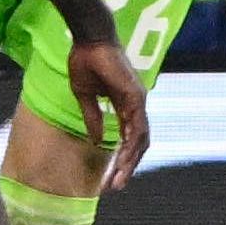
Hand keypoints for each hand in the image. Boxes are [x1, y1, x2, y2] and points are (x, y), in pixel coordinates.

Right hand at [67, 33, 150, 188]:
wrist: (89, 39)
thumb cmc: (85, 61)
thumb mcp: (85, 96)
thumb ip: (93, 118)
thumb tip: (97, 140)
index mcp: (124, 104)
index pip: (129, 137)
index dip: (121, 156)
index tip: (110, 175)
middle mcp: (136, 104)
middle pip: (138, 142)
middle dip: (127, 165)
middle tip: (116, 185)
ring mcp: (138, 100)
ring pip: (140, 139)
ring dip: (130, 161)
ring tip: (118, 179)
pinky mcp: (135, 96)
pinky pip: (137, 127)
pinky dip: (131, 145)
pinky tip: (122, 160)